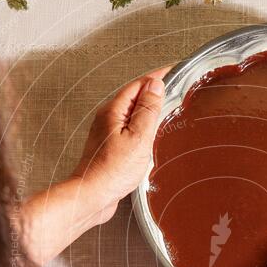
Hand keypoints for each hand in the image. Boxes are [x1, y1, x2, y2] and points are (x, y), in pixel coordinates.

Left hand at [71, 67, 169, 223]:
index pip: (140, 84)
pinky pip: (129, 128)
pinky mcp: (109, 147)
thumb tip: (156, 86)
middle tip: (174, 86)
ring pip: (131, 112)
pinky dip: (142, 125)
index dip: (158, 76)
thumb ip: (148, 110)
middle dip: (154, 89)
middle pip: (134, 96)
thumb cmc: (111, 172)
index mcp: (114, 111)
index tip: (175, 70)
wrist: (91, 196)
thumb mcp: (138, 137)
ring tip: (166, 106)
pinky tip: (150, 134)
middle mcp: (107, 118)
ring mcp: (107, 132)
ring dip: (149, 108)